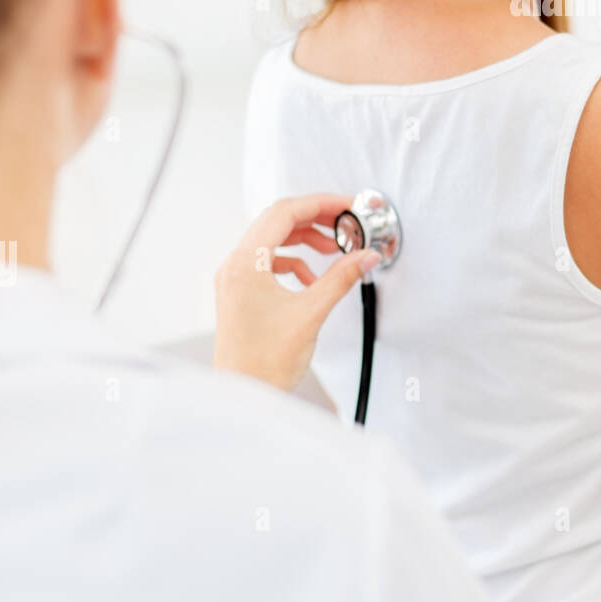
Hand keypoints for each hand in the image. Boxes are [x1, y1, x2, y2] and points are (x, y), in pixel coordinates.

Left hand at [213, 193, 381, 391]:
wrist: (244, 397)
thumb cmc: (264, 364)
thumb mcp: (311, 313)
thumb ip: (341, 278)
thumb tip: (365, 255)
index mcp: (245, 264)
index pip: (284, 214)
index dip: (320, 203)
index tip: (346, 205)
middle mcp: (234, 266)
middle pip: (277, 221)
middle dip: (314, 218)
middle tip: (344, 220)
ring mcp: (235, 280)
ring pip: (272, 240)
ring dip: (305, 239)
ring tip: (333, 248)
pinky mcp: (240, 293)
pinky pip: (267, 261)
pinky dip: (294, 261)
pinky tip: (313, 278)